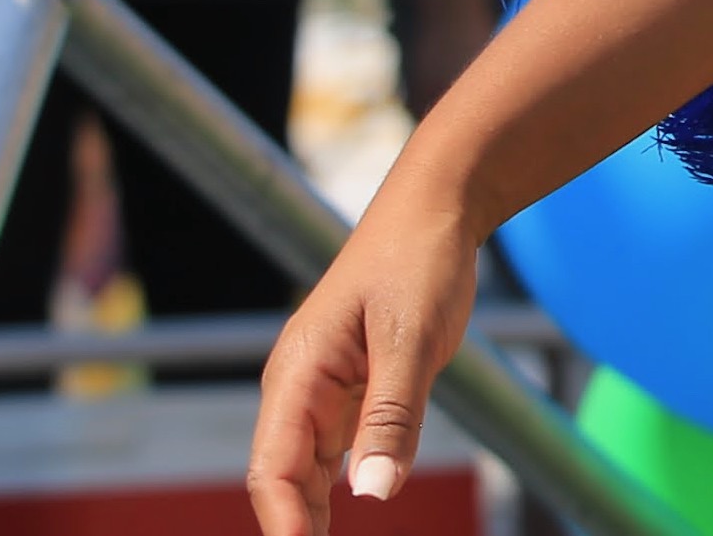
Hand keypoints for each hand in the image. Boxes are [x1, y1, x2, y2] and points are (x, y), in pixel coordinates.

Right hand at [247, 181, 479, 533]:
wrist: (439, 208)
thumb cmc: (418, 260)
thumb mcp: (410, 339)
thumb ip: (391, 417)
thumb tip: (371, 493)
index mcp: (298, 375)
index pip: (273, 471)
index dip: (284, 525)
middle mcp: (302, 388)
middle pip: (285, 480)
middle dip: (297, 529)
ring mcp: (328, 390)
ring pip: (313, 471)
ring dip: (316, 515)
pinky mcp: (360, 389)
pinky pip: (345, 450)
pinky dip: (347, 486)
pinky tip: (357, 509)